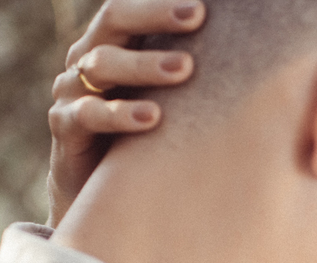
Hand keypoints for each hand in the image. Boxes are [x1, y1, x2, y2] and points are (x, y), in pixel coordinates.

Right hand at [47, 0, 205, 226]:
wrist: (97, 190)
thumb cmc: (144, 137)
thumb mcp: (168, 100)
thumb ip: (189, 76)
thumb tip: (252, 58)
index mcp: (112, 42)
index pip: (132, 7)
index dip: (161, 2)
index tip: (203, 3)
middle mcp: (87, 58)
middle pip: (114, 21)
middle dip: (155, 15)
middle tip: (197, 17)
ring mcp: (71, 91)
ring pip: (102, 64)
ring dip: (144, 65)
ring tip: (184, 70)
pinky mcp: (64, 127)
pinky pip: (88, 114)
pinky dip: (120, 114)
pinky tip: (151, 118)